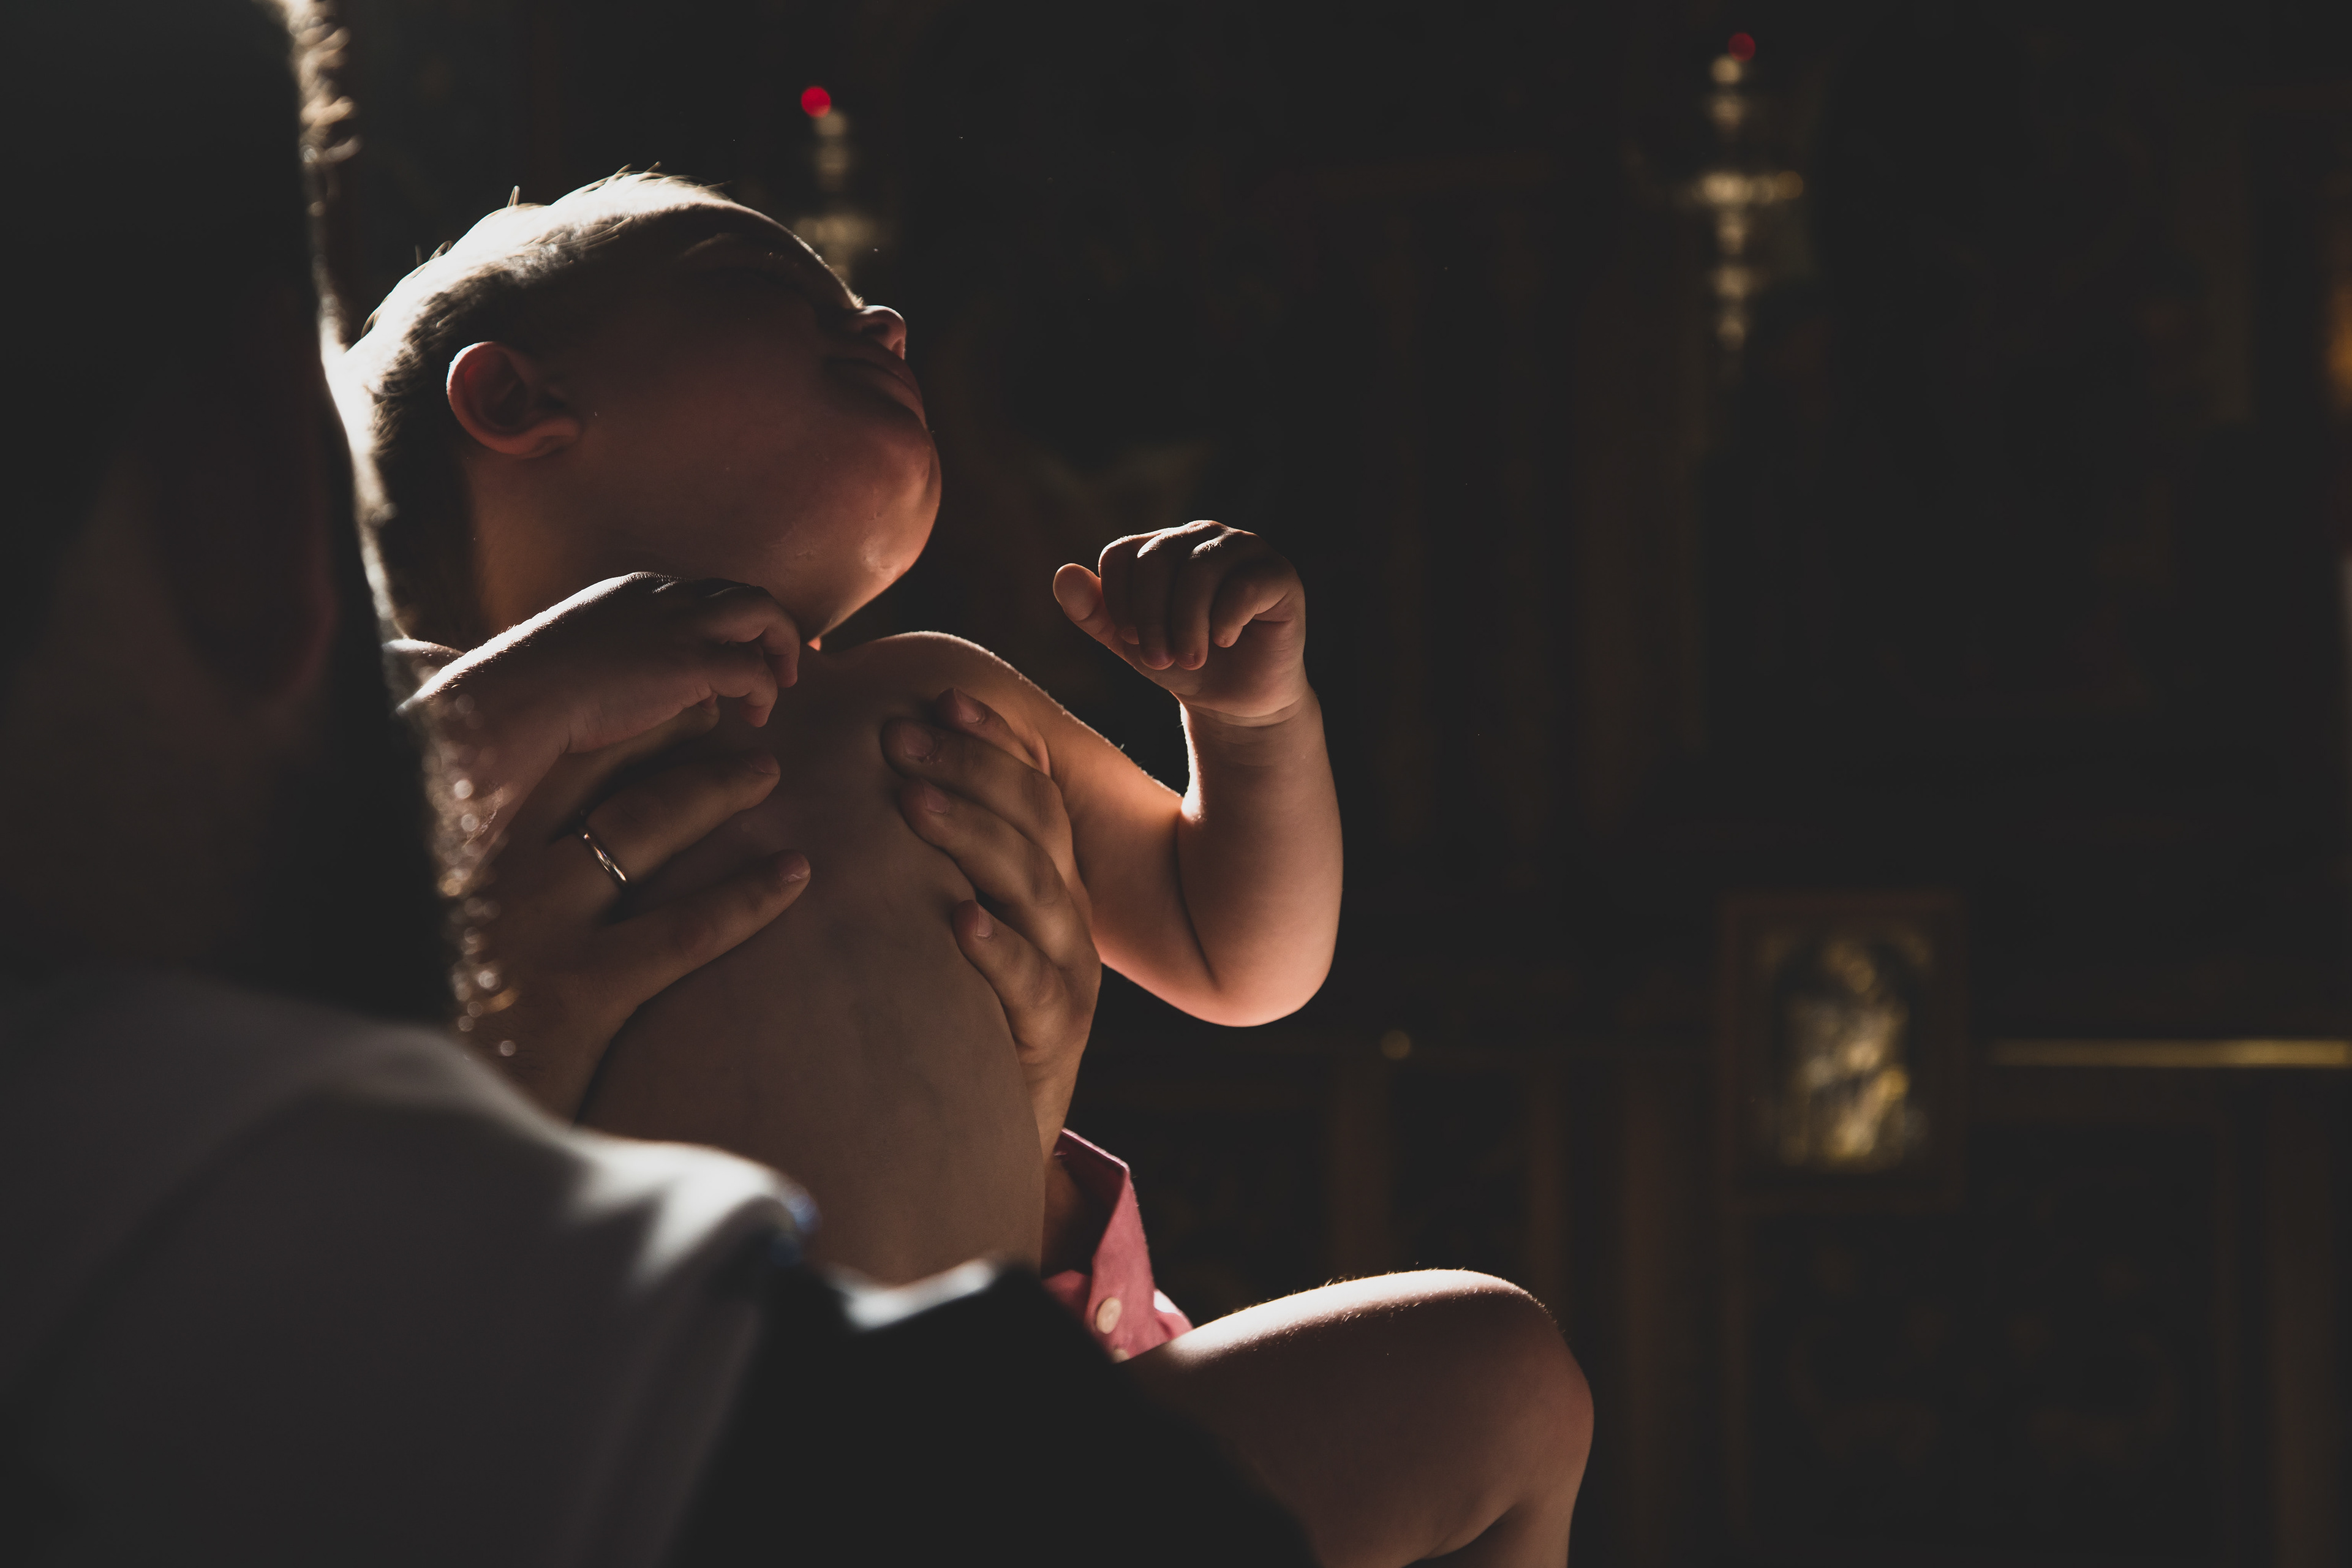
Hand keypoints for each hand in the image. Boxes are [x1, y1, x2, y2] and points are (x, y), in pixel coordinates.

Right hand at [403, 572, 801, 835]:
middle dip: (772, 627)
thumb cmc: (535, 685)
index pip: (705, 593)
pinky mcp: (689, 663)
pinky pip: (753, 668)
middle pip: (744, 593)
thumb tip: (645, 681)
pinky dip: (765, 689)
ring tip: (780, 685)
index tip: (743, 651)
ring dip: (780, 647)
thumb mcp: (582, 651)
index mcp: (638, 590)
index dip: (732, 623)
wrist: (519, 694)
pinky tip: (755, 714)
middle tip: (780, 665)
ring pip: (762, 612)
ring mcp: (678, 625)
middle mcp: (664, 596)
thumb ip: (620, 653)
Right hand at [445, 706, 812, 1117]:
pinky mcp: (578, 995)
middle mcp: (493, 874)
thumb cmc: (420, 1029)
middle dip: (668, 733)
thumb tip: (499, 843)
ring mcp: (536, 930)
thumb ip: (463, 886)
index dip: (605, 727)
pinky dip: (747, 896)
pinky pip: (684, 932)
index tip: (656, 697)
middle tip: (727, 712)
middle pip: (596, 777)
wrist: (399, 1132)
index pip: (542, 765)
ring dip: (713, 791)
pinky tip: (795, 874)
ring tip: (767, 771)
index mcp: (455, 852)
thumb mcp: (426, 940)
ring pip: (643, 830)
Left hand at [882, 688, 1099, 1156]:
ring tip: (912, 801)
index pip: (1032, 786)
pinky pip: (1032, 985)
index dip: (992, 740)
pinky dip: (998, 951)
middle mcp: (1064, 914)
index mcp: (1045, 876)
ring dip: (972, 837)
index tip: (939, 700)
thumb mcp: (946, 923)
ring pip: (1033, 886)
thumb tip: (863, 772)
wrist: (986, 1133)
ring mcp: (1067, 973)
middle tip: (898, 738)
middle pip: (1033, 821)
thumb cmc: (947, 1010)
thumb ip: (927, 857)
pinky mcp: (1053, 1036)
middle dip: (969, 770)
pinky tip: (960, 923)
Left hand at [1052, 521, 1309, 721]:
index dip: (1117, 601)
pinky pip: (1245, 586)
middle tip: (1159, 661)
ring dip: (1187, 624)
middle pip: (1157, 558)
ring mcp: (1244, 550)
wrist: (1237, 702)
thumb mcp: (1129, 643)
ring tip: (1190, 660)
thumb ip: (1093, 612)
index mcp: (1163, 545)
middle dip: (1150, 617)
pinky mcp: (1278, 574)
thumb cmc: (1182, 664)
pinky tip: (1224, 642)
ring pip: (1200, 570)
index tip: (1127, 642)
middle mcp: (1203, 536)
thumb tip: (1063, 574)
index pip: (1122, 553)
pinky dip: (1225, 620)